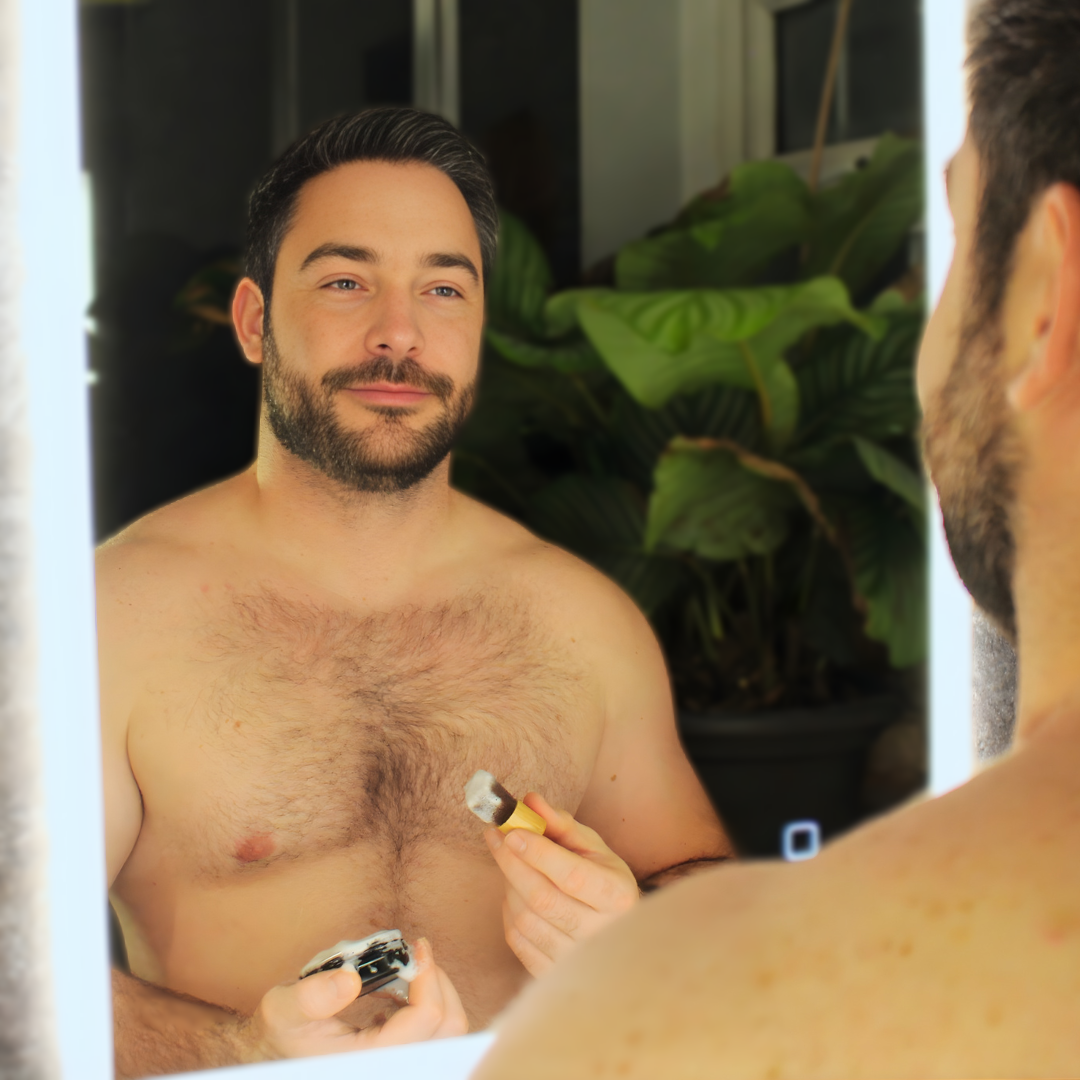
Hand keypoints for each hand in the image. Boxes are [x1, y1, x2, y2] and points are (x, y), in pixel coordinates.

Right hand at [242, 938, 467, 1059]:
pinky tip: (397, 994)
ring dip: (436, 995)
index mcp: (371, 1061)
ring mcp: (396, 1067)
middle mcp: (391, 1069)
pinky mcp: (398, 1061)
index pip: (426, 1019)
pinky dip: (427, 1009)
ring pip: (447, 1035)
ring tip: (409, 973)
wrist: (273, 1058)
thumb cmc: (280, 1035)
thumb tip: (351, 980)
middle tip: (418, 955)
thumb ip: (311, 996)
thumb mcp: (283, 1010)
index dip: (429, 975)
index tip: (417, 946)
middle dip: (440, 983)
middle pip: (449, 1029)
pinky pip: (433, 1038)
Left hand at [485, 792, 638, 976]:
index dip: (537, 853)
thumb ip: (560, 823)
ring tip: (510, 863)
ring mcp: (576, 959)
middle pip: (542, 898)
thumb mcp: (592, 847)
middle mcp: (600, 932)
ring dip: (508, 885)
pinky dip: (508, 912)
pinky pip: (517, 940)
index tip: (510, 831)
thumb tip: (529, 801)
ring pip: (525, 919)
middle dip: (511, 863)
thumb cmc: (602, 880)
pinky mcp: (553, 973)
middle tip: (494, 836)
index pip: (571, 876)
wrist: (617, 930)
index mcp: (617, 896)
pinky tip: (514, 893)